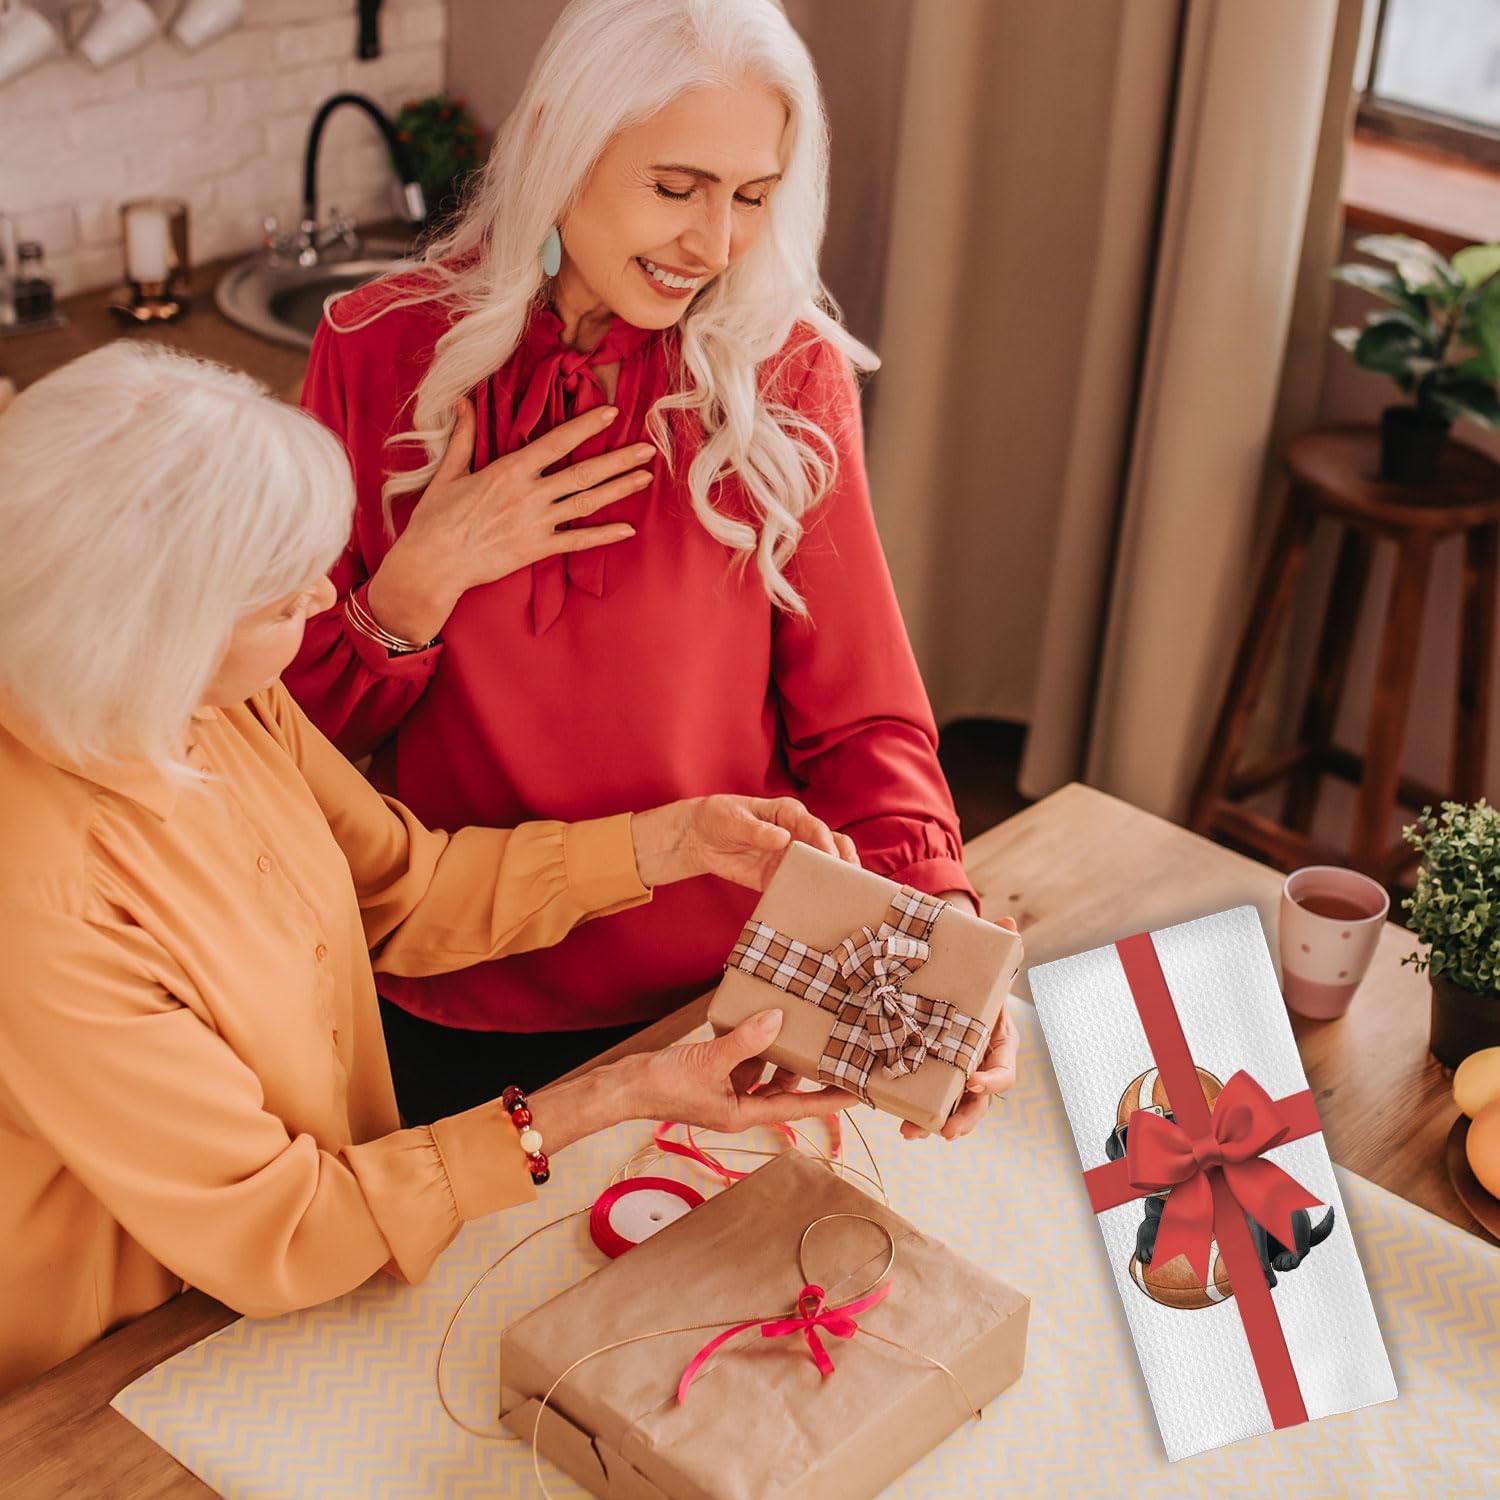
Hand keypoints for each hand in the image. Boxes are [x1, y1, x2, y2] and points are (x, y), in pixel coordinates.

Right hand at [364, 400, 652, 642]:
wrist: (432, 564)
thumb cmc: (435, 519)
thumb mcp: (448, 472)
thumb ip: (462, 436)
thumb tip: (462, 402)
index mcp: (508, 470)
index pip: (556, 442)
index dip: (585, 426)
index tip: (611, 413)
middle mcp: (528, 494)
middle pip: (582, 472)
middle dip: (618, 460)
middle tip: (648, 449)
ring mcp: (535, 523)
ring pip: (586, 503)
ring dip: (618, 490)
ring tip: (644, 478)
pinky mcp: (536, 549)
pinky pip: (576, 541)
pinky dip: (603, 536)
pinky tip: (627, 530)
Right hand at [623, 1010, 857, 1131]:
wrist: (625, 1087)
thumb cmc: (663, 1084)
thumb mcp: (709, 1061)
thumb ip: (745, 1041)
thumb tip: (777, 1020)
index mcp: (743, 1114)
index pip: (798, 1108)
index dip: (829, 1100)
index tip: (858, 1091)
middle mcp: (739, 1106)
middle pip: (784, 1090)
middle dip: (805, 1071)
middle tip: (831, 1048)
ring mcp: (726, 1092)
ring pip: (764, 1074)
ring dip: (778, 1054)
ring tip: (797, 1028)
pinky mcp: (713, 1076)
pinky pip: (742, 1061)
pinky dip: (751, 1045)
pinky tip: (757, 1022)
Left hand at [630, 795, 858, 890]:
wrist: (698, 837)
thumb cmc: (718, 817)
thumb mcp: (734, 820)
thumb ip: (758, 830)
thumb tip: (782, 839)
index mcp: (788, 813)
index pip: (815, 827)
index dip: (825, 843)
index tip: (831, 859)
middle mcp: (795, 834)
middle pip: (830, 845)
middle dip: (844, 859)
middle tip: (851, 877)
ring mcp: (789, 856)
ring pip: (821, 867)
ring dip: (833, 879)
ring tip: (845, 894)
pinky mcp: (778, 876)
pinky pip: (799, 885)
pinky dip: (811, 894)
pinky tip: (820, 906)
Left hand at [900, 913, 1020, 1141]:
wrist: (949, 978)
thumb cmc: (970, 974)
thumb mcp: (982, 963)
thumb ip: (996, 947)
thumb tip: (1008, 925)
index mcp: (997, 1040)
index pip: (1004, 1069)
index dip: (992, 1079)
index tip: (974, 1082)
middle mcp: (978, 1062)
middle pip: (979, 1100)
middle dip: (965, 1118)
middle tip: (947, 1131)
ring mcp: (954, 1073)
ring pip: (951, 1106)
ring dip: (934, 1123)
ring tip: (912, 1133)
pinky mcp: (929, 1074)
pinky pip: (924, 1096)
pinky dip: (911, 1109)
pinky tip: (893, 1117)